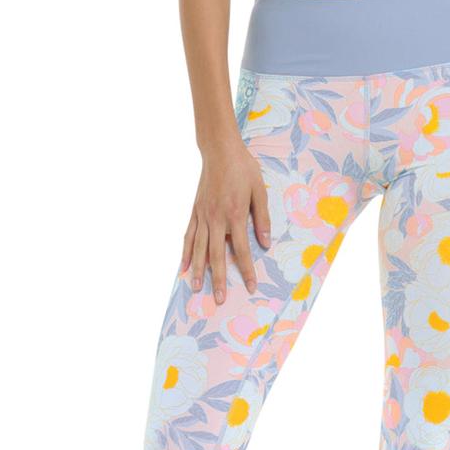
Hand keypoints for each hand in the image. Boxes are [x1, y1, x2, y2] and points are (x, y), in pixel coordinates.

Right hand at [180, 139, 271, 302]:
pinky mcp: (195, 212)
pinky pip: (189, 236)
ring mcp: (202, 216)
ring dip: (198, 271)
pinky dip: (187, 252)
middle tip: (219, 299)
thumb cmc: (243, 168)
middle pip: (217, 255)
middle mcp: (216, 218)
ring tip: (196, 289)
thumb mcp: (259, 190)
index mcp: (234, 214)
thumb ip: (261, 218)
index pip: (241, 250)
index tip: (250, 287)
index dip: (246, 270)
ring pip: (199, 249)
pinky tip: (184, 267)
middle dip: (218, 279)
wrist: (220, 149)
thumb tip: (265, 244)